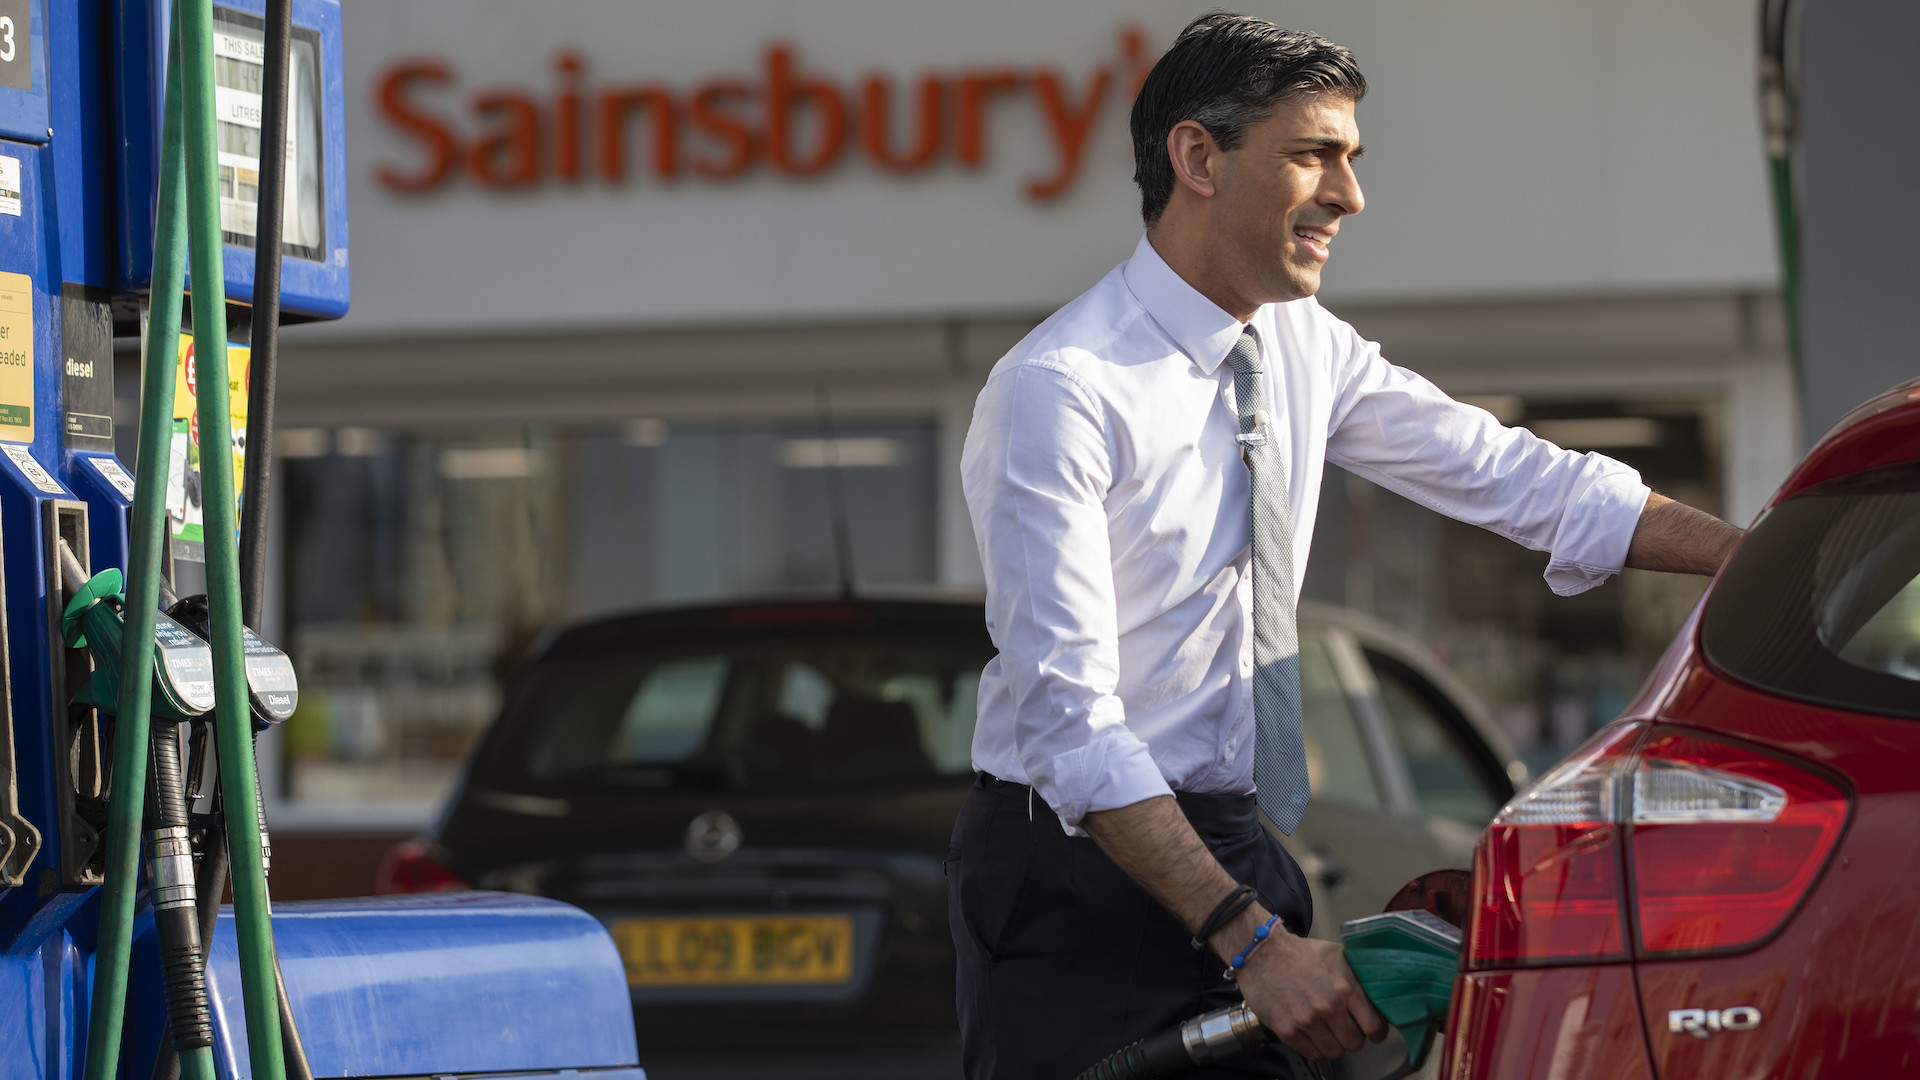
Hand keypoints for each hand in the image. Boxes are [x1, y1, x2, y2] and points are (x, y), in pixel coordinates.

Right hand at [1213, 906, 1387, 1060]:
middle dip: (1352, 1036)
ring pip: (1335, 1052)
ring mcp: (1307, 1020)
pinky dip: (1313, 1047)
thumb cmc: (1300, 954)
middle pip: (1355, 1044)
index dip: (1375, 1031)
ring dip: (1333, 1043)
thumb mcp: (1337, 955)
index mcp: (1346, 987)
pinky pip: (1313, 1054)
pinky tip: (1310, 1032)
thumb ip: (1360, 977)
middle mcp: (1328, 1006)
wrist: (1262, 953)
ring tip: (1325, 1029)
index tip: (1371, 1030)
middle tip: (1344, 1027)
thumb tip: (1381, 995)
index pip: (1375, 1027)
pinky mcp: (1288, 1030)